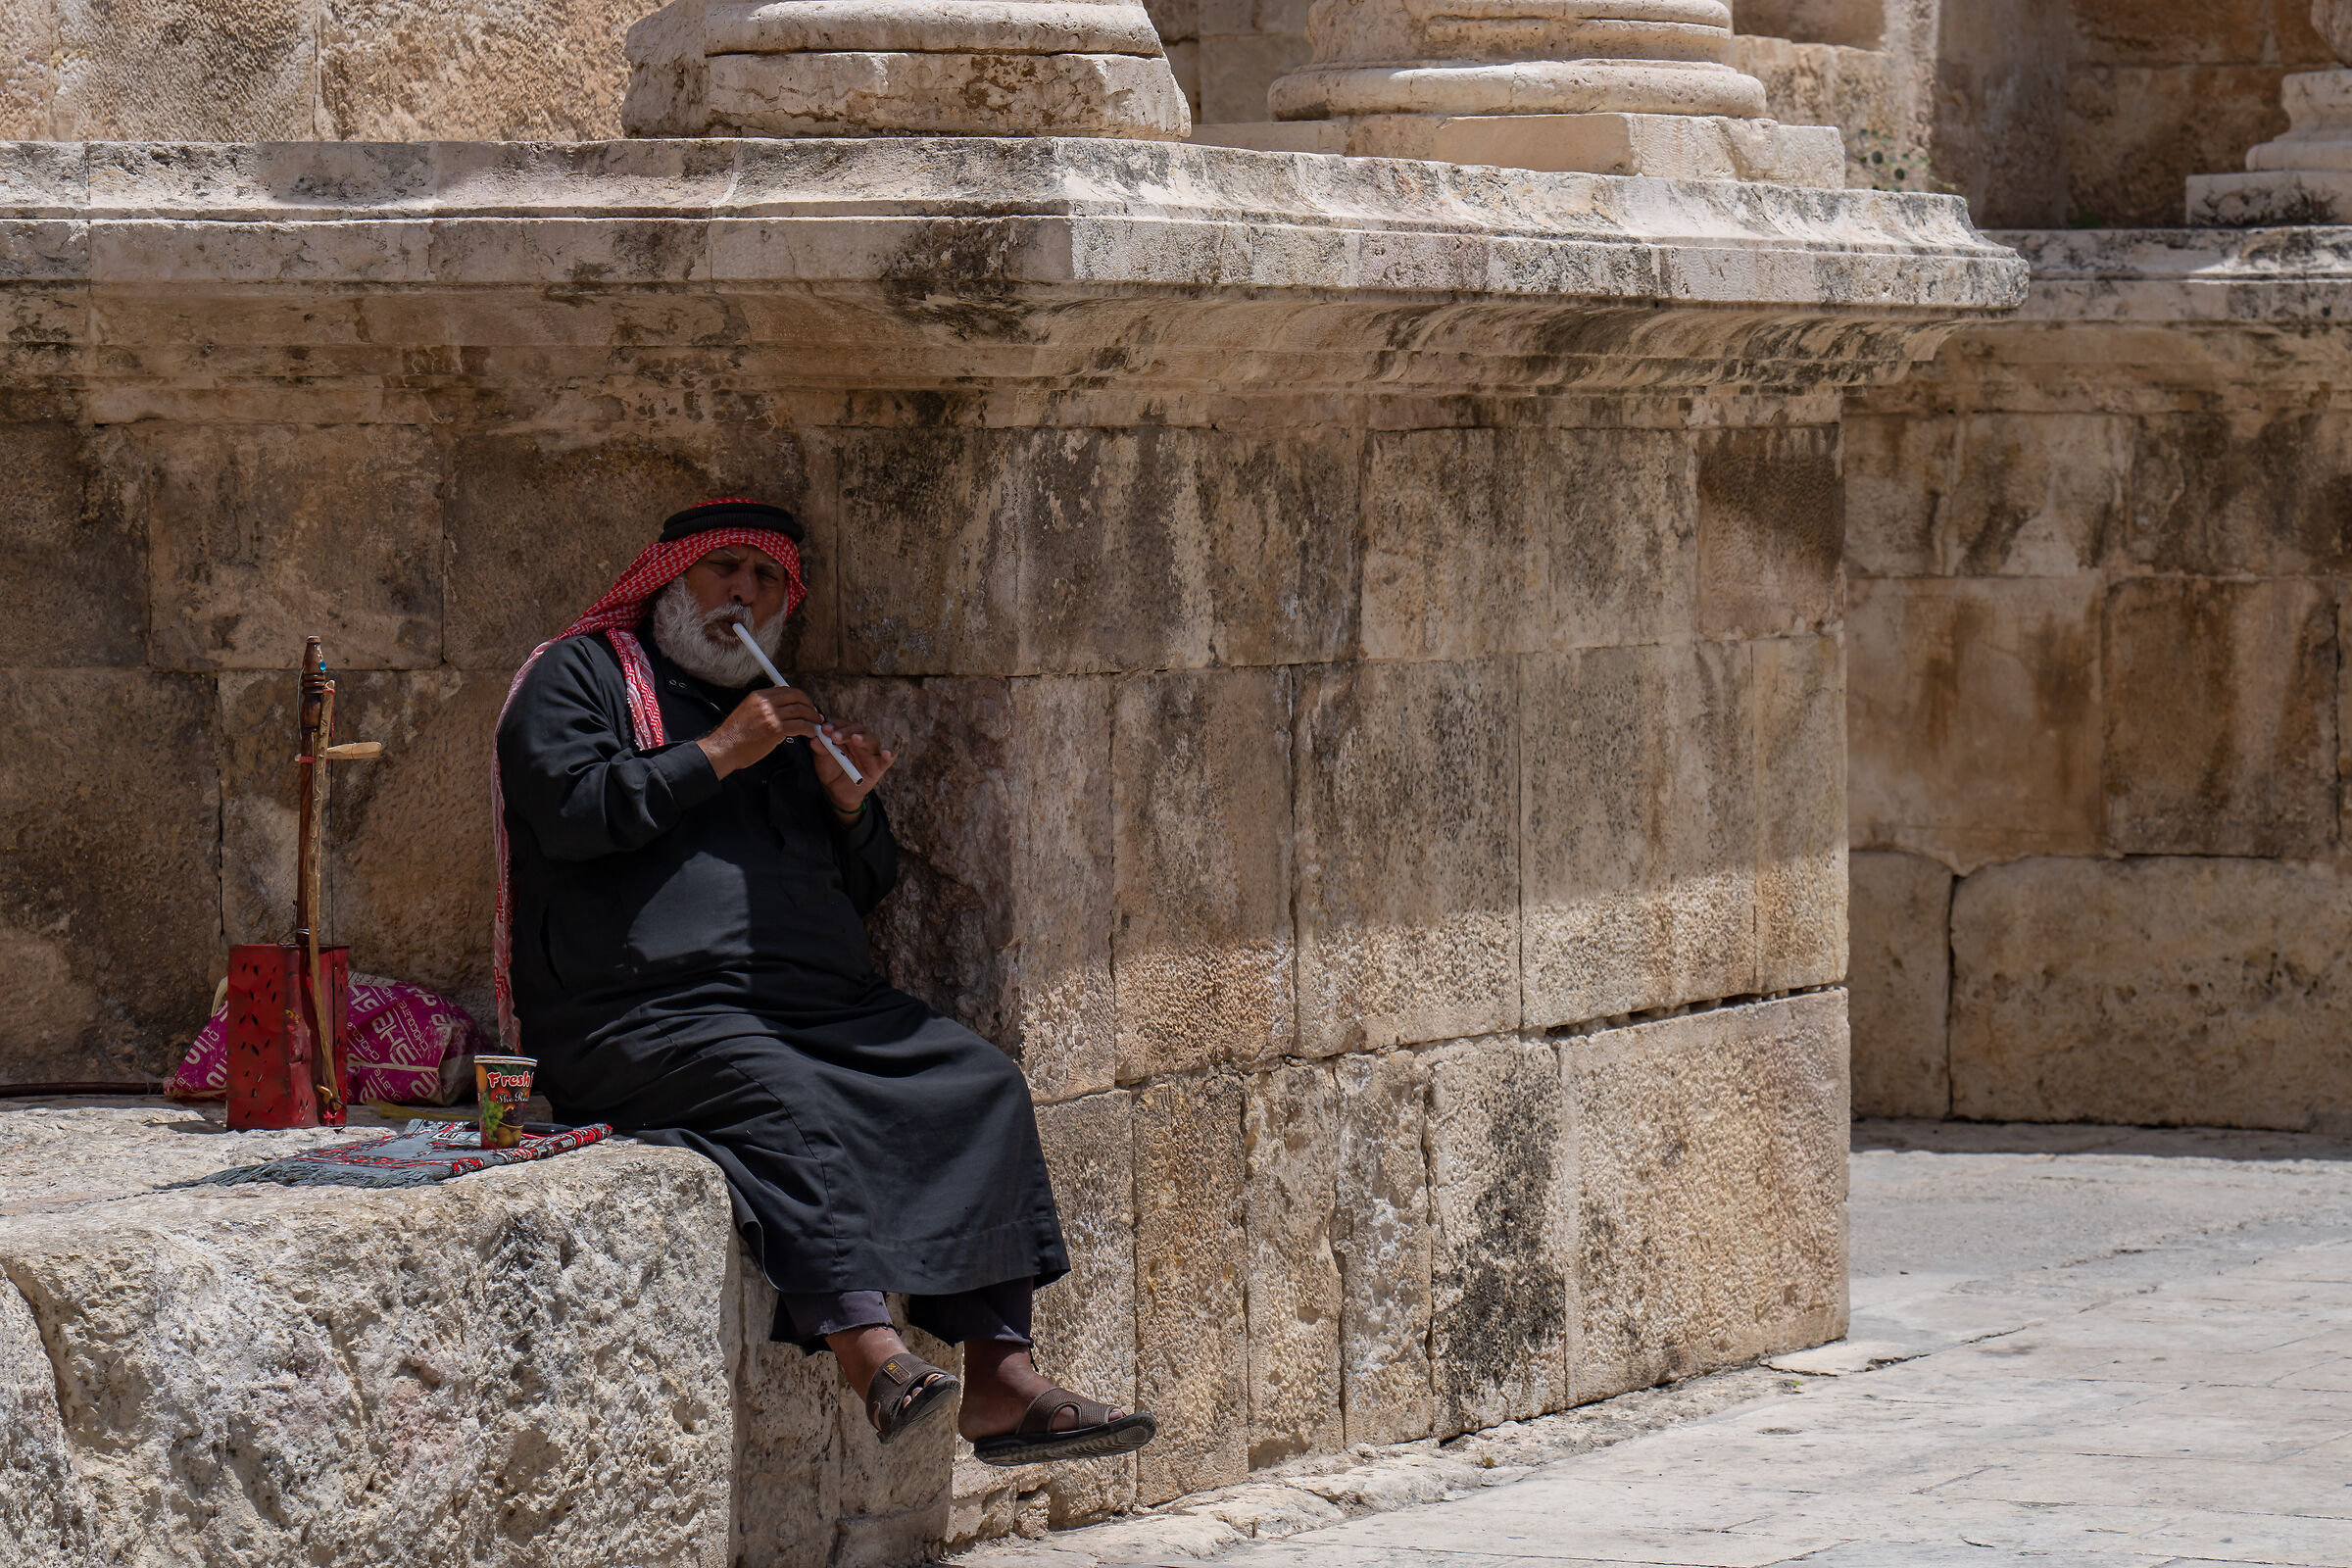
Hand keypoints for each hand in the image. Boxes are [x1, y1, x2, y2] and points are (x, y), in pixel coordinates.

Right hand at [697, 687, 824, 780]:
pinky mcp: (776, 729)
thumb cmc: (735, 736)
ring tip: (816, 725)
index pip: (786, 690)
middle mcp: (765, 702)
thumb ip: (764, 707)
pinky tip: (810, 734)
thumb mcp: (747, 711)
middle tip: (815, 715)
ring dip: (812, 718)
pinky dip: (809, 729)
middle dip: (810, 706)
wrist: (725, 748)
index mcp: (758, 695)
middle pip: (797, 697)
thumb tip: (781, 707)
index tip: (806, 705)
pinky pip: (800, 726)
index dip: (800, 697)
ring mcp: (771, 715)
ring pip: (801, 711)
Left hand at [815, 721, 895, 815]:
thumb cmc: (831, 771)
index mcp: (845, 735)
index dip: (834, 725)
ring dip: (863, 738)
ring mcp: (870, 752)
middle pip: (857, 729)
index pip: (842, 724)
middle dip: (846, 731)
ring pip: (871, 740)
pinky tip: (886, 753)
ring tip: (855, 739)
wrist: (837, 792)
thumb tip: (814, 740)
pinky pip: (886, 760)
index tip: (824, 729)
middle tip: (835, 736)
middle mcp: (859, 741)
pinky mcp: (878, 766)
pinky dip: (888, 755)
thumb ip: (820, 750)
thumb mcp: (822, 760)